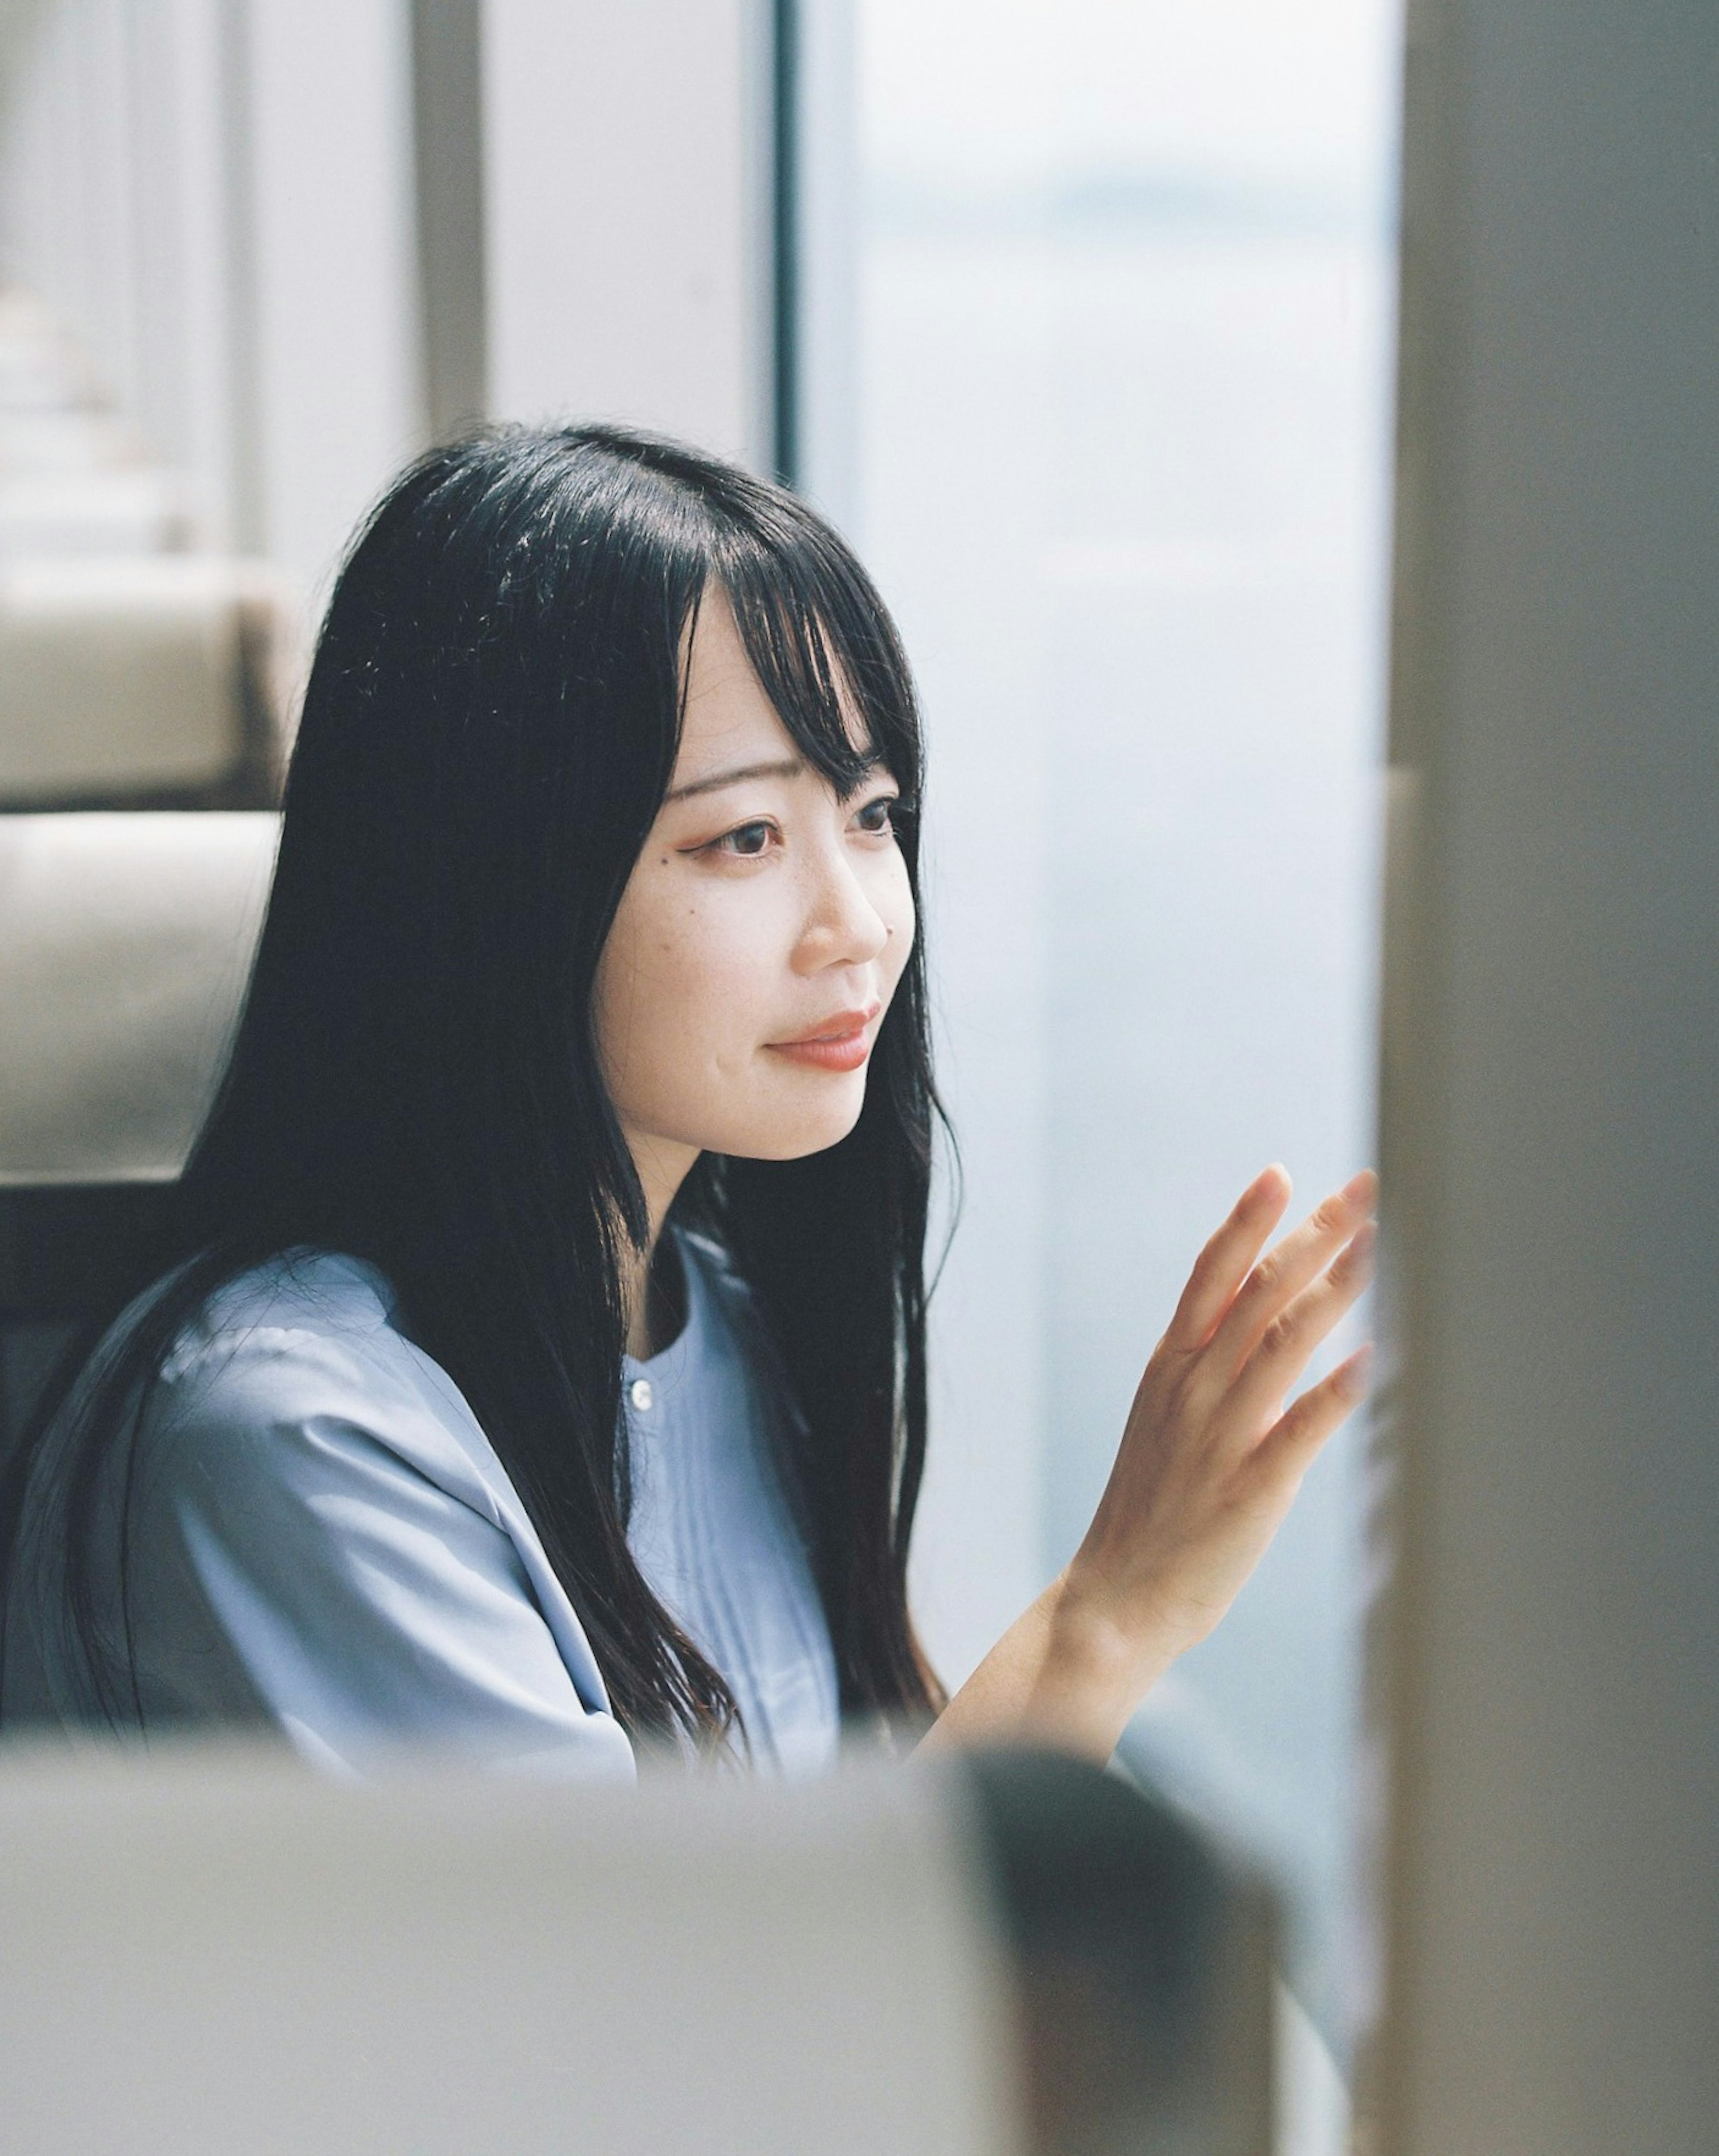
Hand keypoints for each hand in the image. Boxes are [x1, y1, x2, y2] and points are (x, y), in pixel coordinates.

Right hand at [1054, 1163, 1374, 1697]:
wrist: (1117, 1597)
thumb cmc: (1151, 1509)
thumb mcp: (1167, 1419)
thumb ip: (1211, 1369)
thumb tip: (1265, 1321)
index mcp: (1169, 1368)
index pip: (1210, 1276)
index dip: (1246, 1222)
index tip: (1280, 1174)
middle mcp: (1193, 1389)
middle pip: (1258, 1293)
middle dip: (1314, 1235)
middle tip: (1362, 1188)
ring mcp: (1220, 1436)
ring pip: (1282, 1344)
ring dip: (1335, 1288)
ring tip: (1378, 1243)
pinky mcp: (1251, 1489)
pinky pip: (1301, 1429)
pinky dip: (1338, 1390)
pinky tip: (1375, 1355)